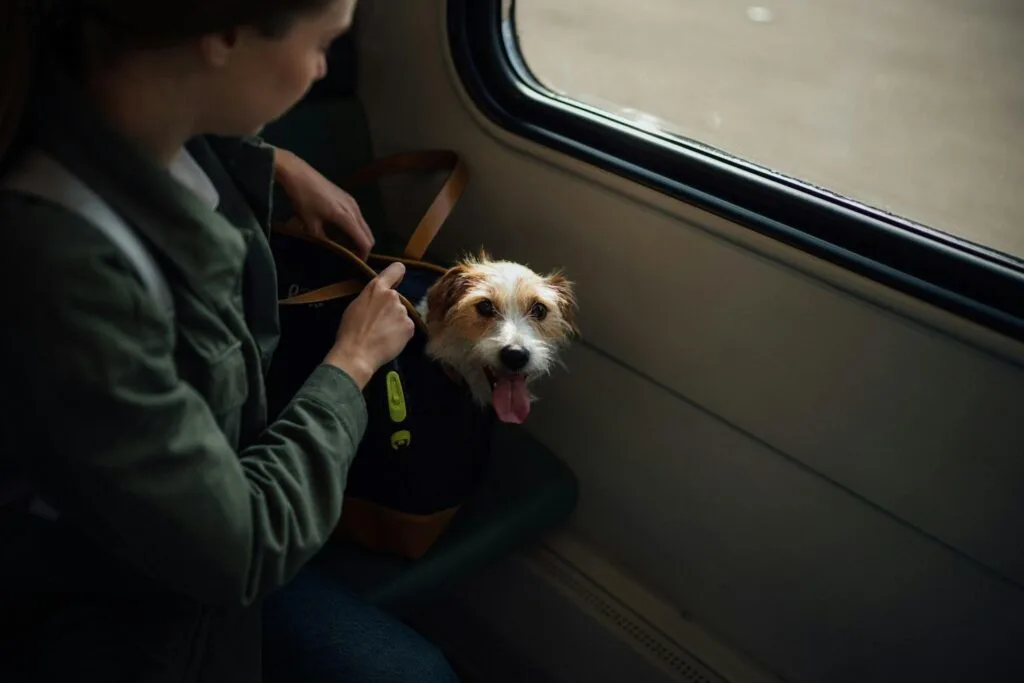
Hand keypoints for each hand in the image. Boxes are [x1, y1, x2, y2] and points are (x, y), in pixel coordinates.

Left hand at [273, 147, 374, 257]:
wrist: (298, 174)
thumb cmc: (303, 199)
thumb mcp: (310, 224)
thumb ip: (323, 240)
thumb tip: (330, 251)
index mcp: (346, 217)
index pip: (364, 241)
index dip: (363, 255)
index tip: (356, 265)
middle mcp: (354, 210)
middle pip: (368, 234)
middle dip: (363, 248)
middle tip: (350, 258)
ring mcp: (352, 202)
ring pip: (363, 226)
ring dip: (358, 238)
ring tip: (344, 247)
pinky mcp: (348, 198)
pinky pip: (357, 218)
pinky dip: (354, 228)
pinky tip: (339, 232)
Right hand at [324, 262, 414, 388]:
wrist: (357, 353)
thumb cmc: (350, 331)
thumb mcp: (356, 306)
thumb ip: (371, 298)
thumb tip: (378, 300)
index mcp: (376, 288)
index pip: (395, 269)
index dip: (397, 274)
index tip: (396, 280)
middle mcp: (392, 296)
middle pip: (396, 300)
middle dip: (390, 309)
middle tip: (378, 324)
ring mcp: (402, 311)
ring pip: (401, 315)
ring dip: (396, 322)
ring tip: (382, 335)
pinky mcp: (410, 326)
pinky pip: (407, 328)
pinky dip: (401, 334)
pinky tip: (390, 341)